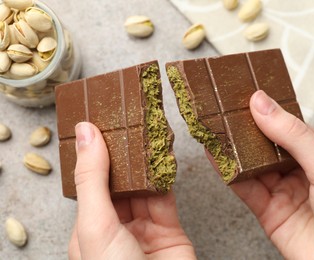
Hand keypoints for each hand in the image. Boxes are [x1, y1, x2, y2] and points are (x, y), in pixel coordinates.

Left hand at [68, 122, 195, 259]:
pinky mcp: (169, 227)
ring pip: (143, 184)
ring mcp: (143, 227)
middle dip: (123, 152)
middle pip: (118, 180)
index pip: (90, 181)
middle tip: (127, 119)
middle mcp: (115, 226)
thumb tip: (85, 133)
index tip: (100, 122)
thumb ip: (93, 178)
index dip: (95, 152)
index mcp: (88, 227)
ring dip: (145, 159)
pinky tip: (163, 153)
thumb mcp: (96, 223)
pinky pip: (165, 194)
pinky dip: (165, 174)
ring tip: (146, 128)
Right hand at [231, 90, 313, 258]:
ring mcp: (282, 190)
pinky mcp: (267, 210)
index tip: (244, 97)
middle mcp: (300, 170)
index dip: (266, 111)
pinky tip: (216, 157)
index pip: (288, 125)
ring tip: (214, 129)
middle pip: (266, 144)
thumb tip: (262, 104)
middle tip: (224, 111)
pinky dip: (228, 173)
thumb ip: (292, 134)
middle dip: (246, 130)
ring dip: (233, 149)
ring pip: (252, 164)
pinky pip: (244, 188)